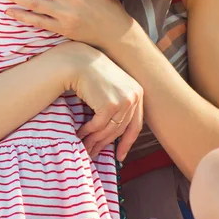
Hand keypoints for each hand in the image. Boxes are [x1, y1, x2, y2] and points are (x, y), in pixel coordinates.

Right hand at [60, 42, 143, 160]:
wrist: (79, 61)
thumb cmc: (94, 74)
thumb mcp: (114, 87)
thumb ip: (120, 104)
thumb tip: (118, 133)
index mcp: (138, 93)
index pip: (135, 125)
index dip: (127, 143)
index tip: (120, 156)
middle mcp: (134, 97)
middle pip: (120, 130)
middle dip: (106, 145)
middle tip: (95, 154)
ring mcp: (123, 101)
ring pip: (109, 130)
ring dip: (95, 140)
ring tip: (86, 147)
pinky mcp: (109, 105)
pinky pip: (98, 125)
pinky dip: (88, 132)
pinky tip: (80, 134)